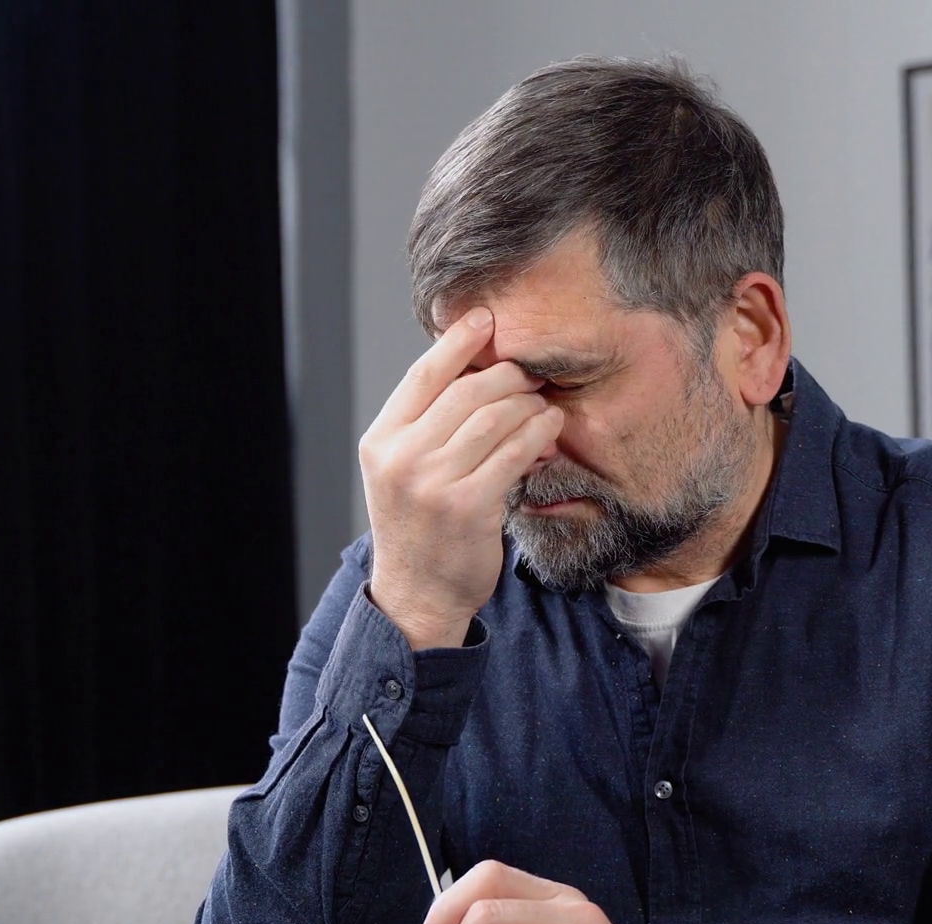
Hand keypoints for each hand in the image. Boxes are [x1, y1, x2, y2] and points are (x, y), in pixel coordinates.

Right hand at [359, 308, 562, 649]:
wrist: (417, 595)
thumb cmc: (418, 527)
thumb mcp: (402, 471)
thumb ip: (426, 426)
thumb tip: (473, 368)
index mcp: (381, 441)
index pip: (424, 375)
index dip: (458, 341)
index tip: (486, 319)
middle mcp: (401, 458)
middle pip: (465, 391)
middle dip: (506, 375)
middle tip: (530, 374)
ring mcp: (432, 483)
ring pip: (492, 418)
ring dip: (527, 404)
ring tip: (544, 403)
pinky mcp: (467, 507)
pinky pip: (512, 454)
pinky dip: (537, 435)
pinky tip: (550, 429)